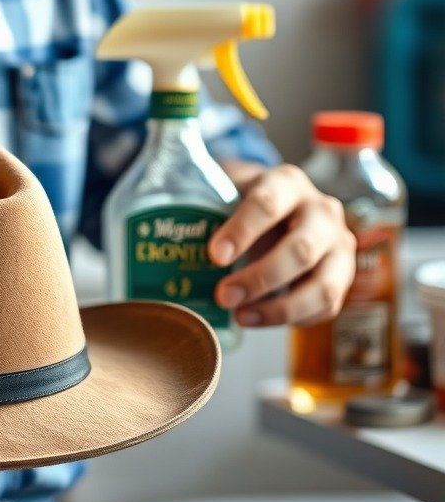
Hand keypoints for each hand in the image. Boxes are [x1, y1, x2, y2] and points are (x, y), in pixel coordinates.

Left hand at [210, 163, 356, 326]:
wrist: (282, 202)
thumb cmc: (245, 198)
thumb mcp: (228, 187)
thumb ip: (202, 202)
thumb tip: (158, 229)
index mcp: (287, 183)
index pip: (268, 204)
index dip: (242, 231)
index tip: (215, 255)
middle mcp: (322, 211)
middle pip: (301, 249)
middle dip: (260, 278)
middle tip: (223, 295)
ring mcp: (339, 245)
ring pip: (322, 285)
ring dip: (280, 308)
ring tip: (240, 316)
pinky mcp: (343, 275)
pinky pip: (326, 306)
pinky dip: (293, 318)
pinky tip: (258, 318)